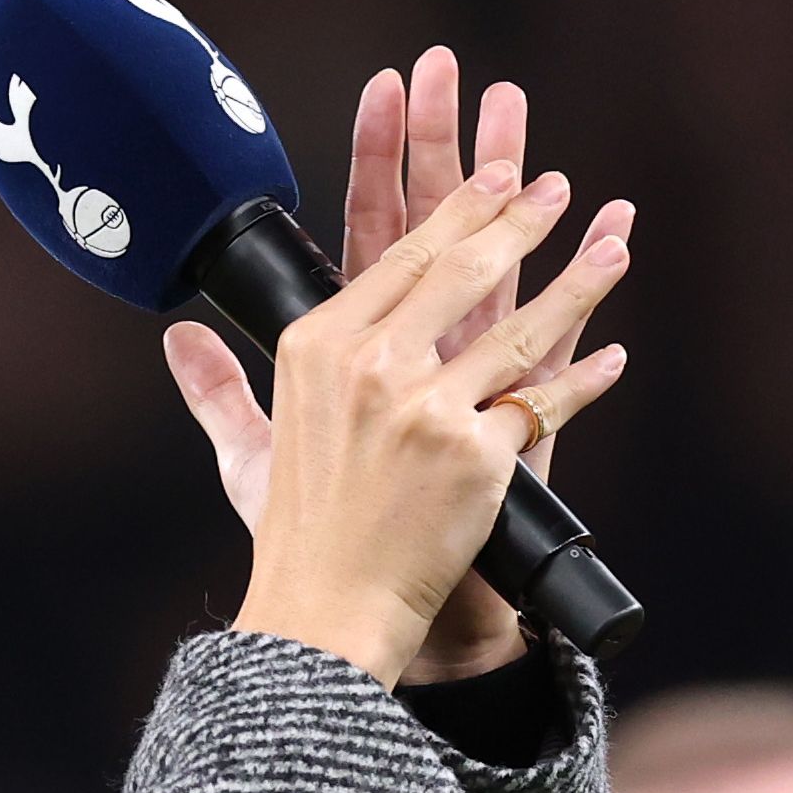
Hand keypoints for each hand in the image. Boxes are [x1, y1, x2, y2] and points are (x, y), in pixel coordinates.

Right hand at [168, 48, 635, 684]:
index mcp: (317, 347)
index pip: (397, 252)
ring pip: (516, 327)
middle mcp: (371, 364)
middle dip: (515, 218)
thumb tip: (180, 342)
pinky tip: (612, 357)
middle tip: (547, 188)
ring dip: (571, 280)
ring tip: (609, 245)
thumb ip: (217, 389)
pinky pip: (542, 403)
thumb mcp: (244, 455)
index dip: (454, 209)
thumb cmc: (295, 540)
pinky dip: (583, 382)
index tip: (493, 177)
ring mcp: (426, 406)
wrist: (328, 615)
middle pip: (459, 270)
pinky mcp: (475, 454)